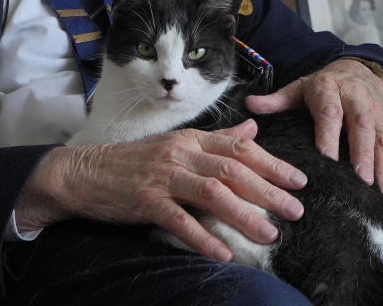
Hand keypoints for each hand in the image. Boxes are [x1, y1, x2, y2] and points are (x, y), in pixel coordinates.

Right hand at [14, 119, 306, 261]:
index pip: (239, 148)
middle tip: (295, 210)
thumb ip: (217, 139)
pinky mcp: (145, 200)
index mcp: (191, 139)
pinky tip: (222, 253)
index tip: (298, 180)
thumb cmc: (134, 161)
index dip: (272, 163)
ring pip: (212, 193)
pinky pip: (179, 220)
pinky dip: (202, 237)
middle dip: (268, 190)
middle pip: (232, 170)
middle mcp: (181, 154)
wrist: (83, 172)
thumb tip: (252, 130)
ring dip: (244, 215)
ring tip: (270, 234)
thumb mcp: (177, 144)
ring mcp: (162, 176)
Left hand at [245, 59, 382, 208]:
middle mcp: (357, 99)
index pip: (330, 112)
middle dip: (363, 153)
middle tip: (362, 180)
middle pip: (362, 125)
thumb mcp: (298, 88)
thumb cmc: (322, 88)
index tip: (327, 158)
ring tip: (381, 196)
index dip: (329, 134)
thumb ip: (276, 100)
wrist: (356, 72)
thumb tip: (251, 105)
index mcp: (330, 89)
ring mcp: (377, 114)